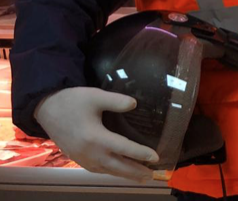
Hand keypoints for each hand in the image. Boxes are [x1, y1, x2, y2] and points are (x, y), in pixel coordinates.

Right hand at [35, 87, 159, 181]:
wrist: (46, 109)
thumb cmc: (72, 101)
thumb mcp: (94, 96)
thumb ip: (116, 100)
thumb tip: (134, 104)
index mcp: (95, 137)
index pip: (123, 148)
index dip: (141, 153)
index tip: (156, 158)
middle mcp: (89, 151)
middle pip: (117, 165)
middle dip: (135, 171)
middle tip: (152, 175)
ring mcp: (82, 157)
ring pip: (107, 170)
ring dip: (124, 174)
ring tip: (140, 177)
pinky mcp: (76, 158)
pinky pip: (97, 169)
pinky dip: (110, 172)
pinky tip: (119, 171)